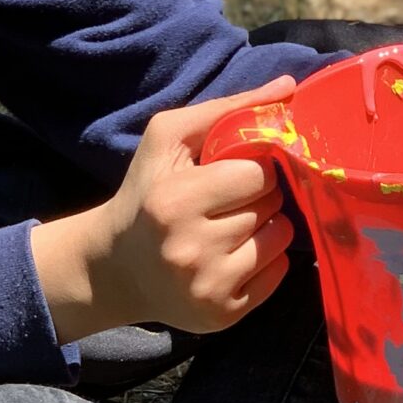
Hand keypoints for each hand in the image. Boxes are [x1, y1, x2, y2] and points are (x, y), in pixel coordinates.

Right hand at [29, 80, 297, 343]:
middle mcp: (190, 248)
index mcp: (175, 200)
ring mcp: (207, 286)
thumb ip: (228, 108)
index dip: (255, 168)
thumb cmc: (146, 192)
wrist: (114, 269)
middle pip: (271, 206)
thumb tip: (288, 87)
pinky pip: (278, 276)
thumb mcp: (168, 138)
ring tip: (237, 226)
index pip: (257, 174)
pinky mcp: (222, 315)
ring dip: (268, 227)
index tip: (238, 172)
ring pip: (281, 240)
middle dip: (262, 197)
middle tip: (234, 200)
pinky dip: (268, 261)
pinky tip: (237, 255)